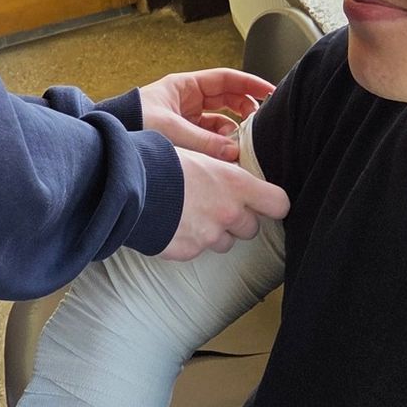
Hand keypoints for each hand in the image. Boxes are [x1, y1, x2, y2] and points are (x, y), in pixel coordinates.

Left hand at [139, 69, 274, 160]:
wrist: (107, 140)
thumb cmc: (130, 123)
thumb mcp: (169, 129)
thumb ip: (203, 141)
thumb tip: (233, 151)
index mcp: (185, 87)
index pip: (226, 79)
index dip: (250, 84)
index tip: (270, 92)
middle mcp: (187, 101)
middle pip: (228, 100)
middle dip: (245, 111)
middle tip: (260, 124)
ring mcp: (186, 119)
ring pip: (220, 123)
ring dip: (232, 133)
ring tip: (241, 147)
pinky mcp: (183, 138)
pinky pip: (209, 139)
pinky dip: (219, 146)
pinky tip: (226, 157)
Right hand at [158, 151, 288, 259]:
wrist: (127, 185)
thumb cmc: (161, 161)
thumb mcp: (199, 155)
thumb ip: (223, 170)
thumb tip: (233, 171)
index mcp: (236, 184)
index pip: (279, 204)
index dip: (273, 204)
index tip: (266, 202)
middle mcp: (228, 213)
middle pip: (252, 228)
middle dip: (238, 219)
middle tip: (217, 206)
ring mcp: (208, 236)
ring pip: (225, 242)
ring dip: (215, 232)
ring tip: (192, 214)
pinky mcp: (188, 251)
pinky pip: (198, 250)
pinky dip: (190, 240)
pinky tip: (174, 224)